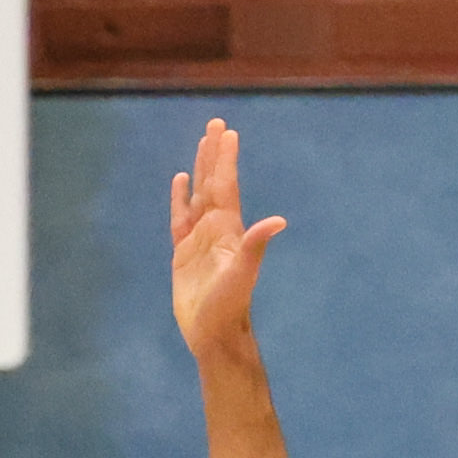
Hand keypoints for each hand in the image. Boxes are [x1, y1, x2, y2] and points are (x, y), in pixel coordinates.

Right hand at [168, 119, 286, 361]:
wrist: (213, 333)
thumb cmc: (229, 306)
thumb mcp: (243, 274)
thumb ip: (256, 246)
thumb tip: (278, 221)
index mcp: (229, 229)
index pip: (226, 186)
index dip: (225, 160)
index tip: (227, 133)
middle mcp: (215, 228)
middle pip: (213, 183)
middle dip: (213, 155)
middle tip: (215, 124)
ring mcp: (199, 239)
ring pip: (198, 196)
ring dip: (199, 171)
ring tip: (200, 145)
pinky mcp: (183, 252)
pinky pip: (180, 218)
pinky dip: (179, 199)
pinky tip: (179, 182)